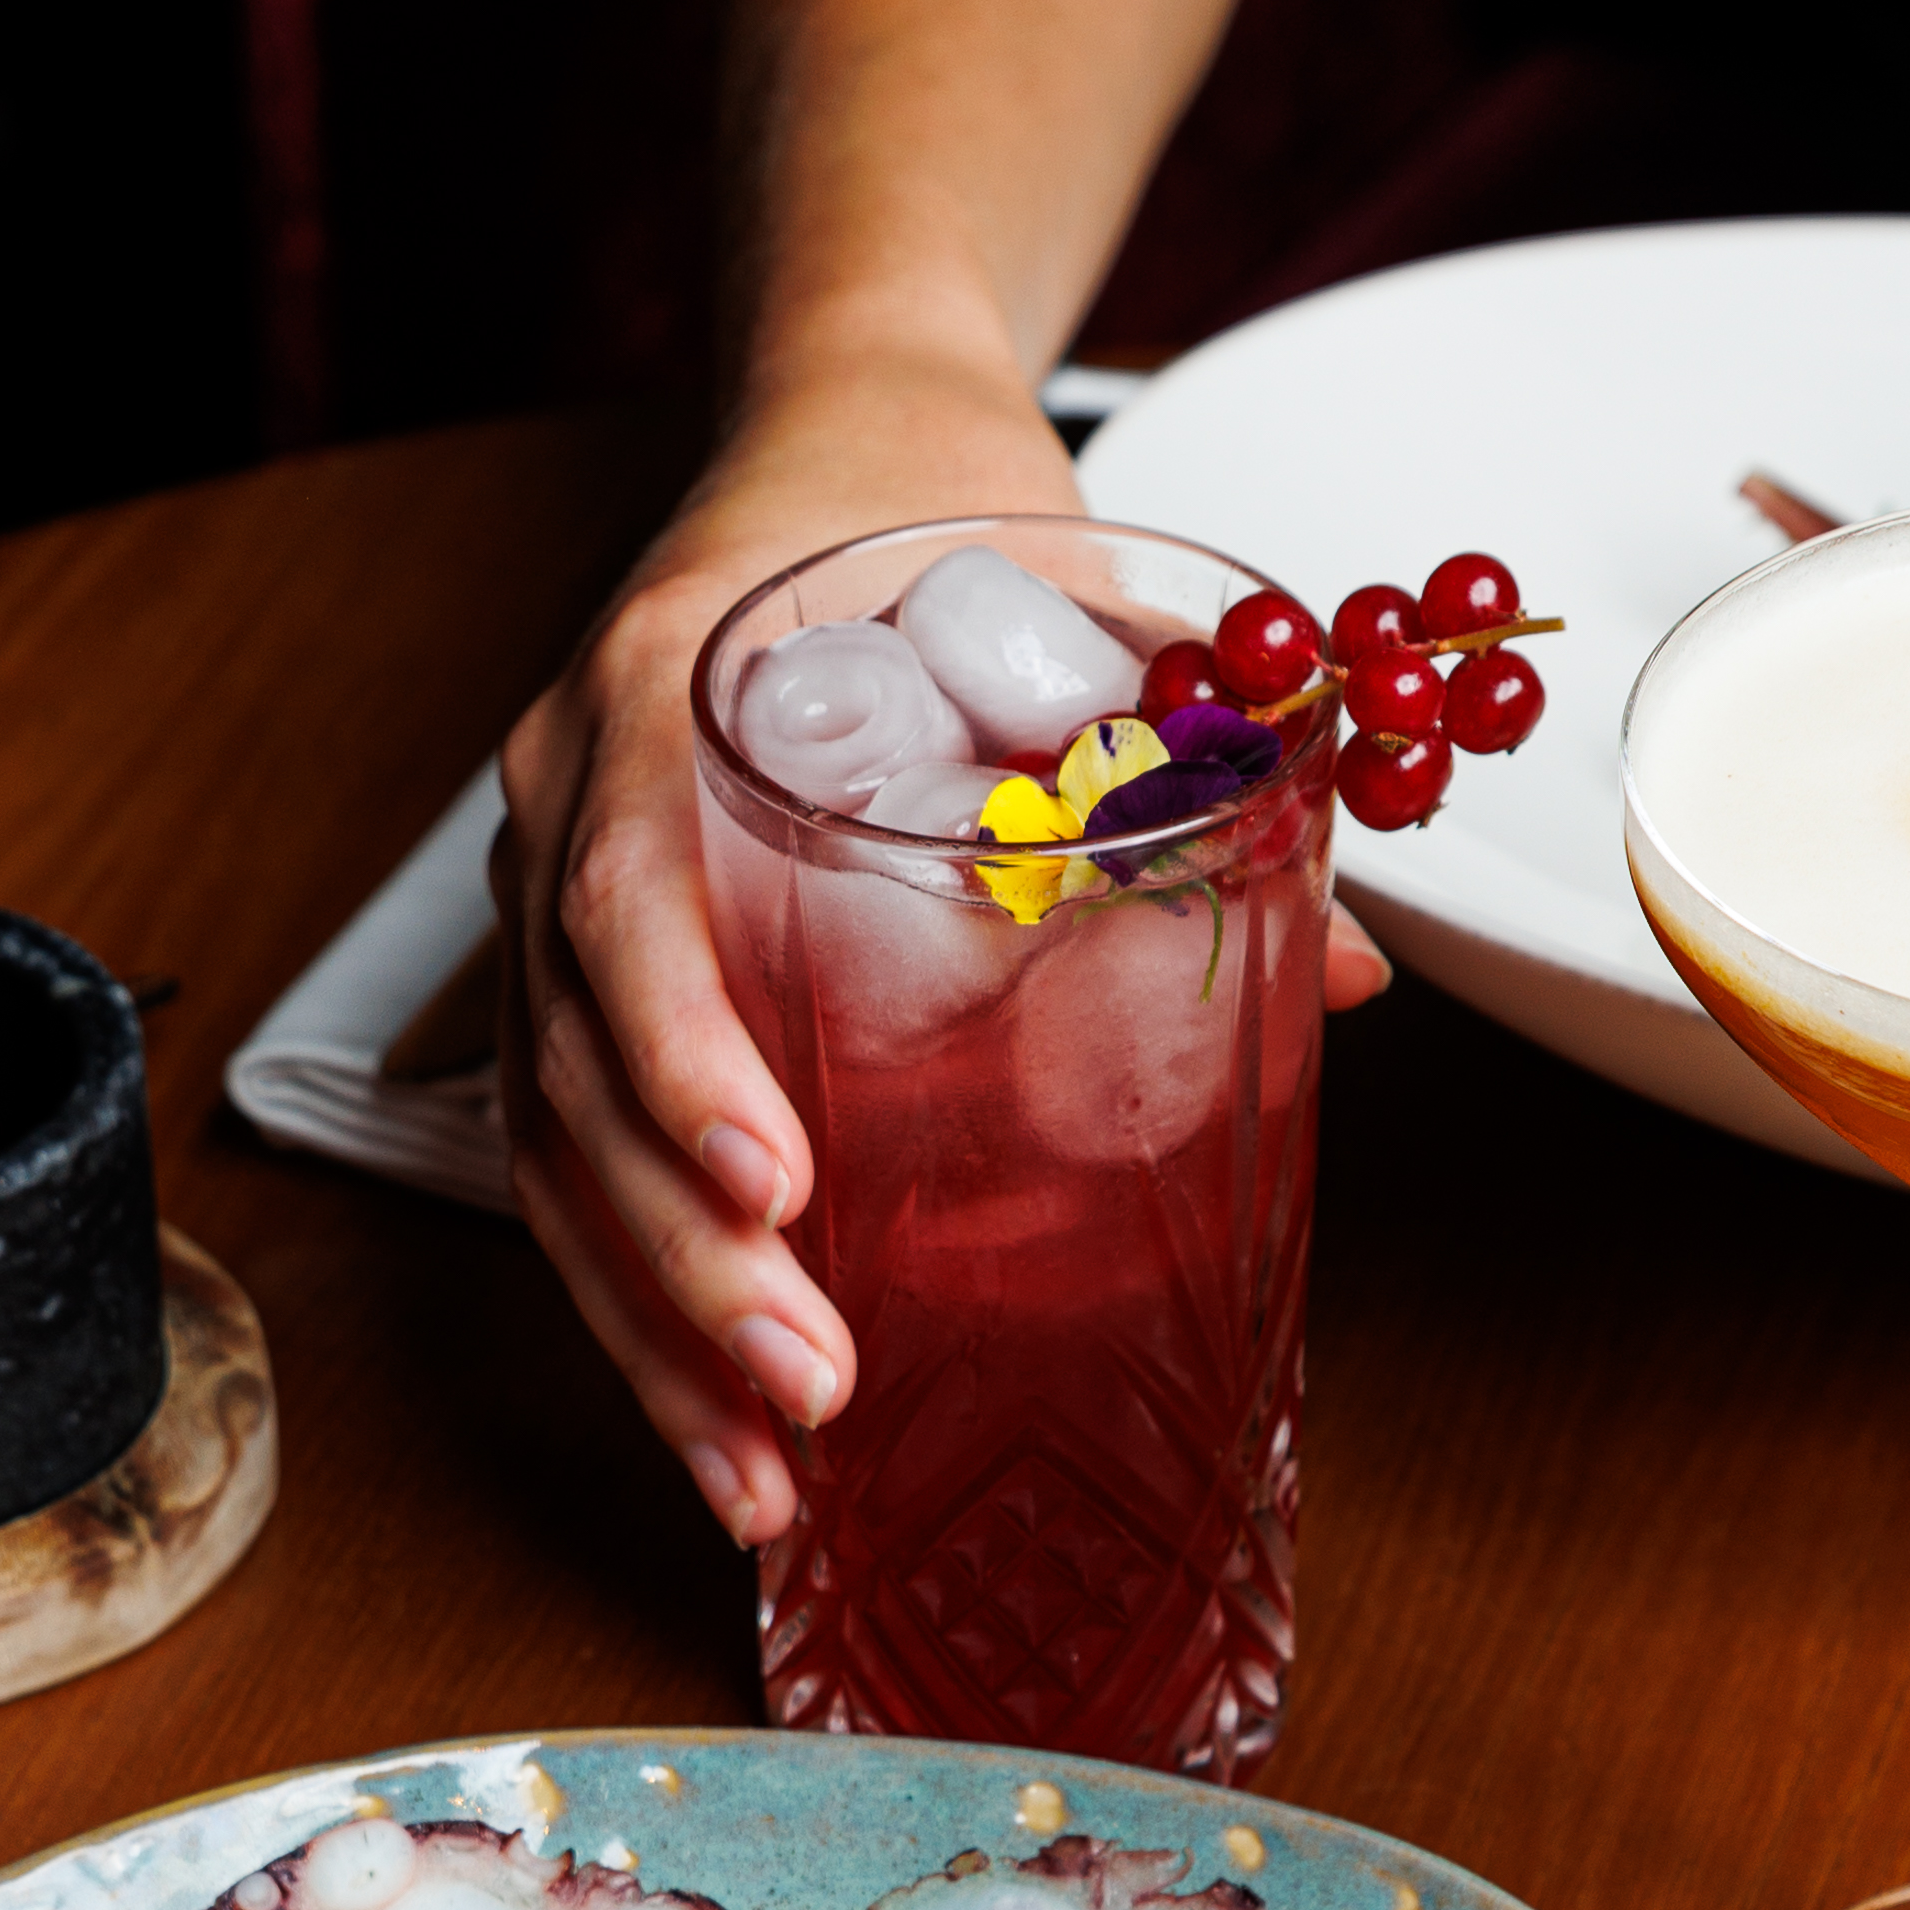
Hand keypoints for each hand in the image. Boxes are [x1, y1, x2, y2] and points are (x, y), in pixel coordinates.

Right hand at [496, 362, 1392, 1552]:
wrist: (828, 426)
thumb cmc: (926, 510)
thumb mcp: (1071, 596)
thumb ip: (1191, 760)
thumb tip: (1361, 965)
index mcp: (658, 695)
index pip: (629, 902)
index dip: (683, 1057)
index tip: (780, 1181)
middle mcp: (565, 805)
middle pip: (572, 1075)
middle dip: (686, 1262)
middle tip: (812, 1386)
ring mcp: (548, 899)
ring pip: (552, 1157)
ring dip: (658, 1337)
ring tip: (763, 1484)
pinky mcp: (573, 987)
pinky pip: (571, 1173)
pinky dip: (647, 1314)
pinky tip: (724, 1432)